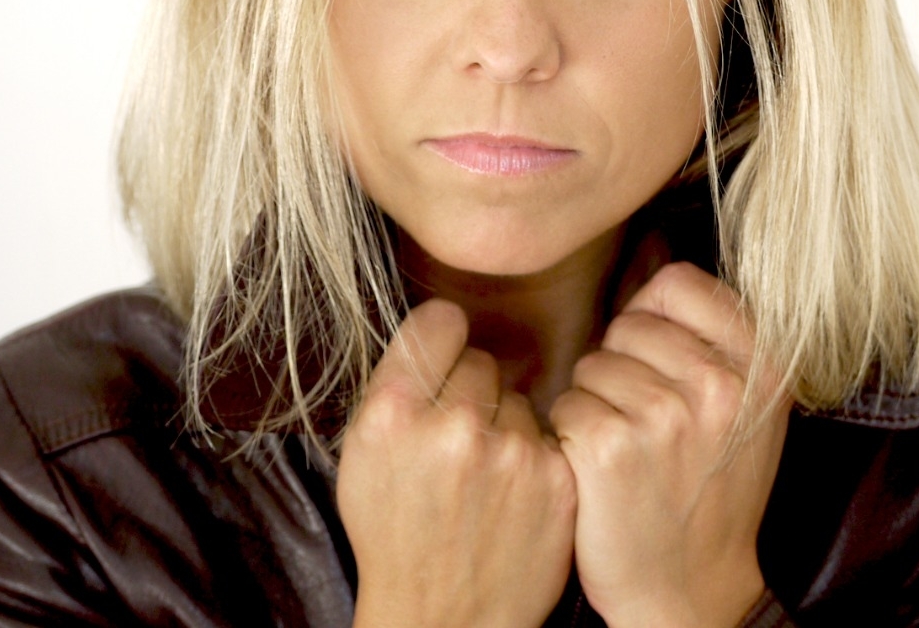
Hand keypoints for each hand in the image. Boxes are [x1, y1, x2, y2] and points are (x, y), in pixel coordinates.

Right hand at [337, 298, 576, 627]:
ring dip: (504, 424)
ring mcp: (510, 453)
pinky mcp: (555, 479)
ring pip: (518, 398)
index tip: (445, 354)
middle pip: (482, 361)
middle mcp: (452, 425)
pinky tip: (513, 492)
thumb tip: (444, 323)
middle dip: (471, 390)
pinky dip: (534, 456)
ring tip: (483, 476)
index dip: (443, 338)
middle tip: (457, 439)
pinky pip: (548, 434)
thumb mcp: (363, 453)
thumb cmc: (395, 532)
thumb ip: (397, 384)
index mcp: (393, 411)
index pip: (439, 321)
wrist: (443, 619)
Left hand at [549, 262, 789, 627]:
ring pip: (591, 364)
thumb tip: (649, 254)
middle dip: (624, 367)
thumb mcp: (744, 405)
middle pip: (627, 324)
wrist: (692, 589)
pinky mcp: (611, 447)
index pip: (676, 284)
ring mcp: (666, 415)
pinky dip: (569, 435)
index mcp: (762, 362)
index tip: (666, 367)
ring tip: (629, 450)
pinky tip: (600, 470)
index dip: (655, 321)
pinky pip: (563, 404)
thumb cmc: (708, 486)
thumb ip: (713, 334)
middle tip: (650, 426)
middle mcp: (720, 383)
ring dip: (595, 403)